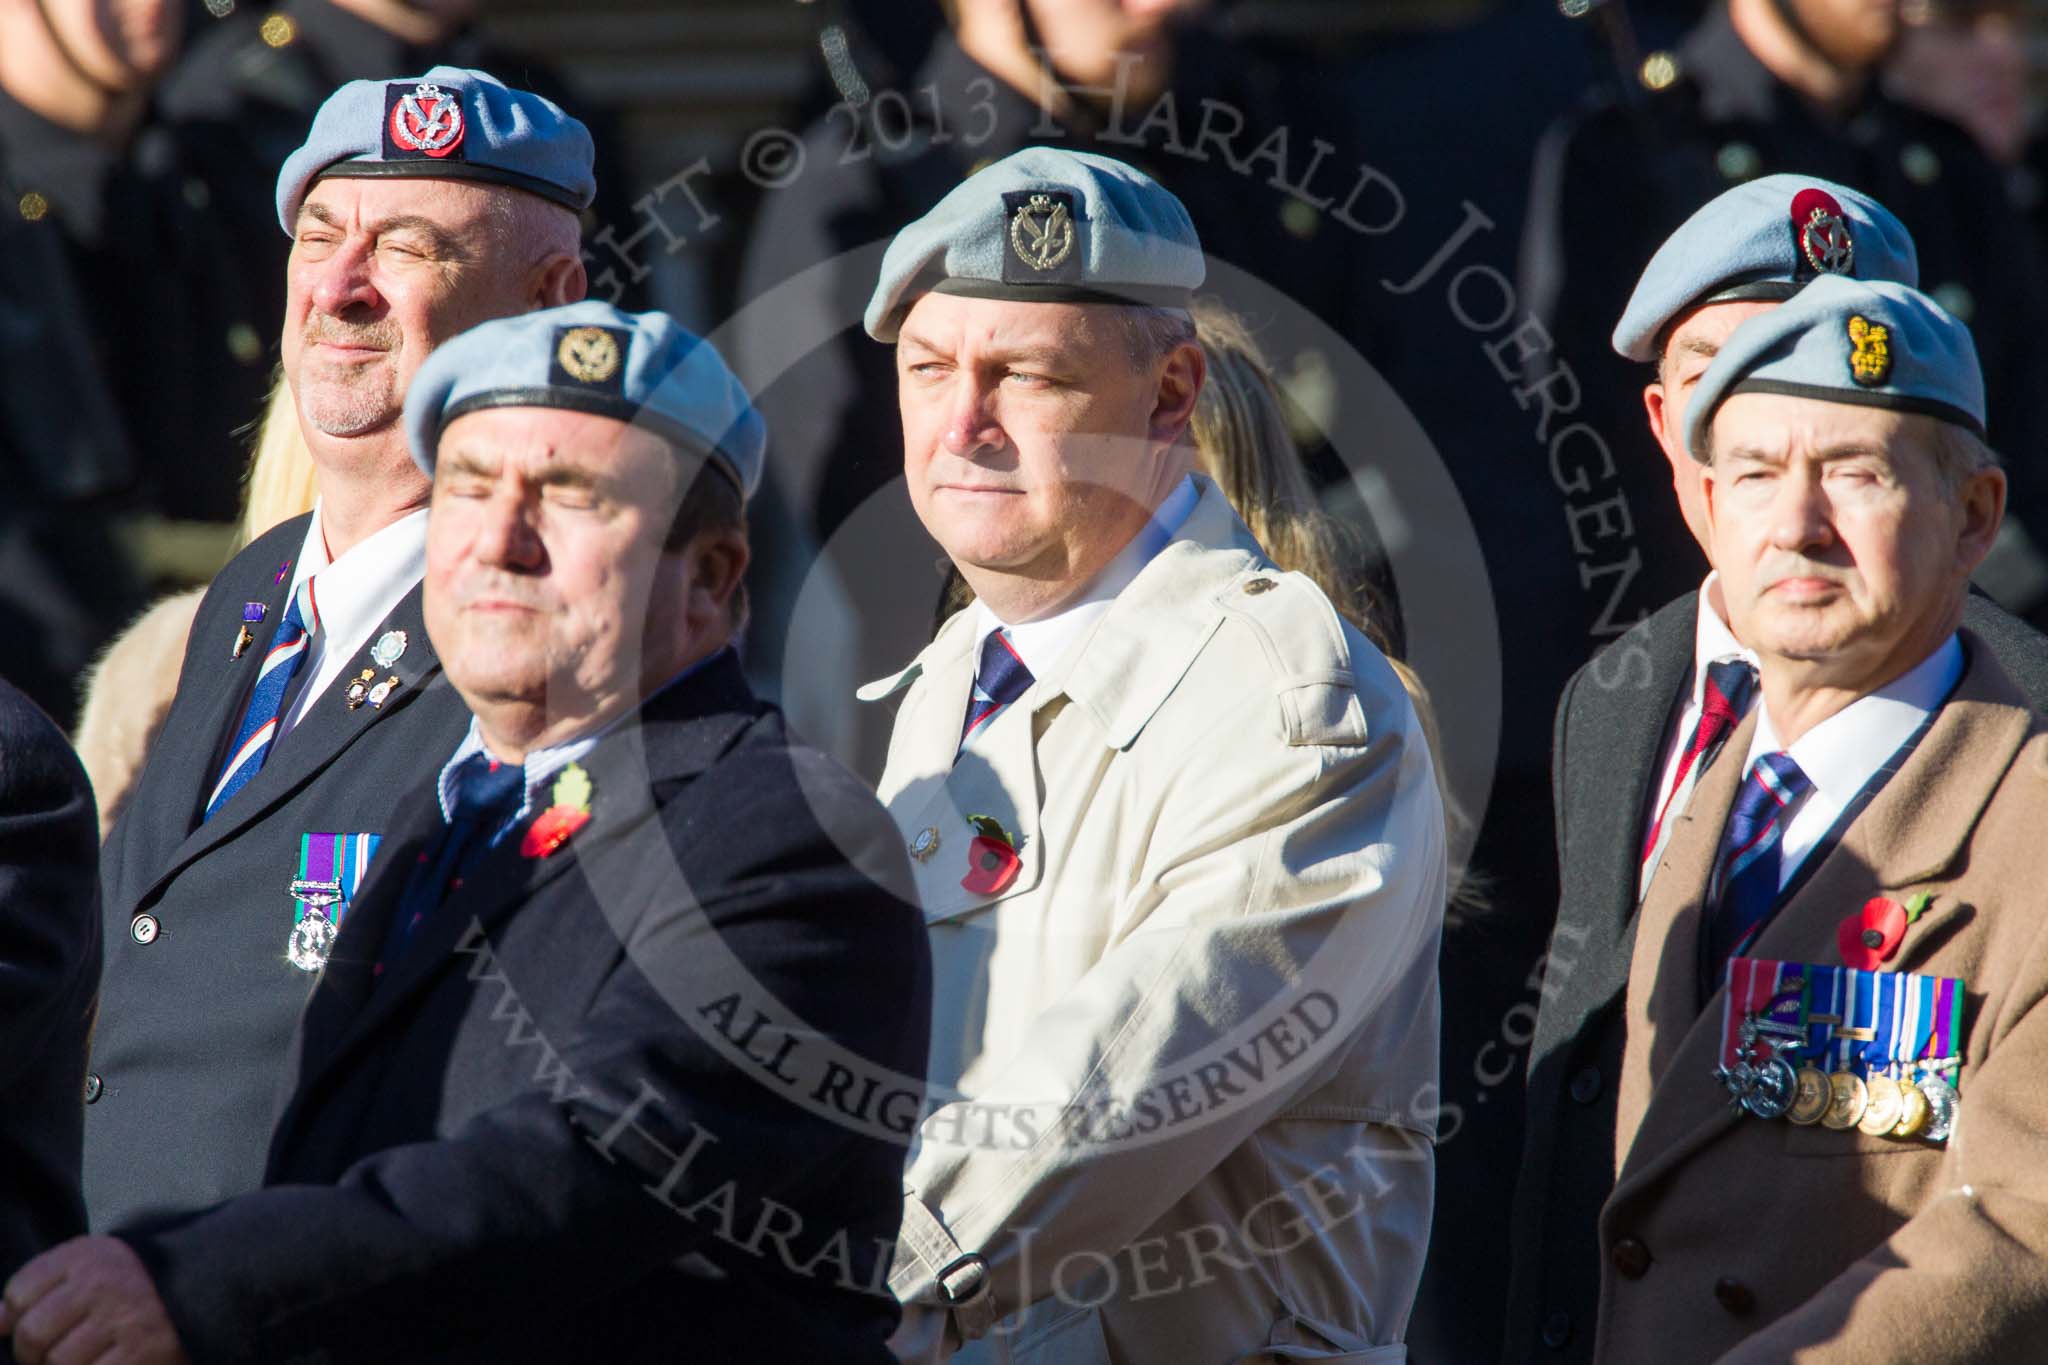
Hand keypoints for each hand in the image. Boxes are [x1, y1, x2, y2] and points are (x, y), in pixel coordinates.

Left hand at [0, 1237, 188, 1364]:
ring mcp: (123, 1319)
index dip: (18, 1317)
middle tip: (54, 1352)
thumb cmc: (137, 1282)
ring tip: (86, 1357)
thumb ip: (42, 1287)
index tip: (40, 1323)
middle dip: (34, 1353)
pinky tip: (108, 1362)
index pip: (19, 1292)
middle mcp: (103, 1283)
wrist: (208, 1286)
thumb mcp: (92, 1267)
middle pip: (32, 1333)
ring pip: (57, 1362)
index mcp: (87, 1255)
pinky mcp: (141, 1352)